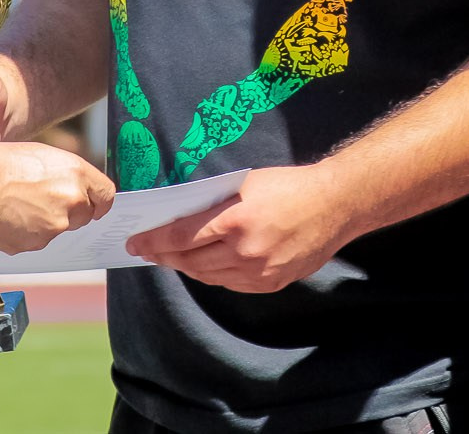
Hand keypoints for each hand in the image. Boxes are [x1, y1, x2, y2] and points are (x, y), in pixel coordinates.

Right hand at [0, 140, 113, 253]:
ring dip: (44, 222)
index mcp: (77, 174)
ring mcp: (53, 227)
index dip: (98, 200)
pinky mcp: (33, 246)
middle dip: (69, 211)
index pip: (106, 196)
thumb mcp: (43, 156)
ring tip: (17, 204)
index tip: (92, 203)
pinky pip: (35, 241)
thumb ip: (67, 175)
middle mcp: (71, 202)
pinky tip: (8, 217)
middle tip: (41, 199)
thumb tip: (76, 188)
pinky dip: (25, 233)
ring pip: (57, 229)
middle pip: (84, 216)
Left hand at [124, 164, 356, 292]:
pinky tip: (203, 265)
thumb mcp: (245, 184)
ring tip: (171, 258)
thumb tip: (179, 216)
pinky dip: (212, 275)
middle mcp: (245, 250)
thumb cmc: (288, 185)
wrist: (335, 205)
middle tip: (146, 251)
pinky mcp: (271, 282)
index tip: (134, 243)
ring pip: (208, 276)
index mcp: (236, 220)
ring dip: (185, 267)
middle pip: (190, 260)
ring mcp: (259, 271)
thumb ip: (213, 203)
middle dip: (164, 256)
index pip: (181, 236)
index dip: (154, 241)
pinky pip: (231, 283)